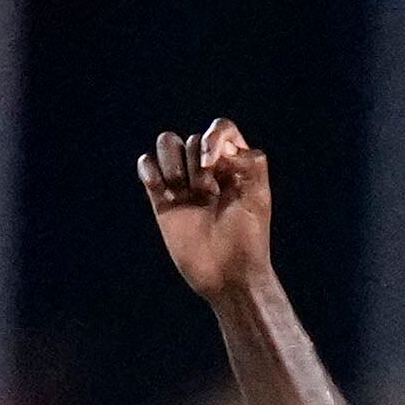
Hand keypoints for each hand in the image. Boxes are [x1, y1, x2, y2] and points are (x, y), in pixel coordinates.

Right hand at [138, 119, 276, 299]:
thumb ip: (250, 164)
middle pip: (190, 139)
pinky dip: (149, 170)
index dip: (213, 138)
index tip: (213, 165)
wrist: (227, 275)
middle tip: (207, 195)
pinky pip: (146, 165)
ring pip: (167, 144)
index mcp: (236, 166)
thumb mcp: (258, 200)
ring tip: (185, 195)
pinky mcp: (162, 197)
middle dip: (196, 164)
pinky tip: (164, 194)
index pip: (221, 129)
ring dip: (173, 165)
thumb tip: (221, 147)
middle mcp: (210, 170)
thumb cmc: (248, 240)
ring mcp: (185, 183)